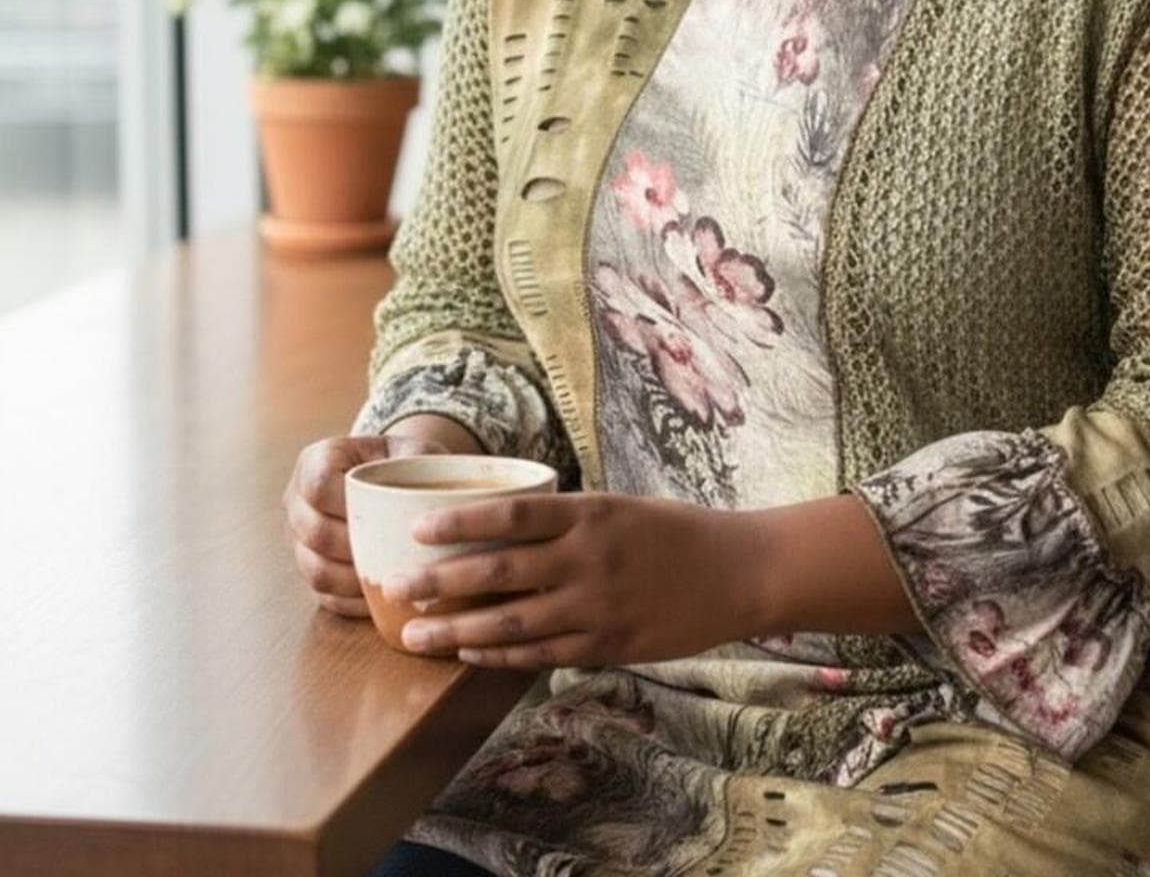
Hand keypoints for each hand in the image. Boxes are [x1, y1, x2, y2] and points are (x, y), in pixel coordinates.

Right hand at [283, 429, 464, 617]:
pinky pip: (325, 596)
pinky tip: (386, 599)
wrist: (399, 479)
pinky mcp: (313, 570)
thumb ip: (424, 464)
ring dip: (355, 582)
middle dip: (357, 549)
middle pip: (314, 533)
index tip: (384, 512)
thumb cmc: (410, 463)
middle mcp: (298, 501)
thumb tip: (440, 502)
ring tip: (394, 580)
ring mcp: (299, 540)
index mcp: (317, 460)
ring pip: (316, 571)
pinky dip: (355, 601)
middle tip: (396, 554)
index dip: (347, 504)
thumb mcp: (419, 452)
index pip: (318, 485)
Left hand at [382, 491, 764, 667]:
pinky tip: (471, 652)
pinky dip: (502, 656)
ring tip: (416, 635)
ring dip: (459, 630)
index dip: (461, 523)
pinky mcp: (609, 645)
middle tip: (398, 589)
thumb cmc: (676, 532)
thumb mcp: (621, 508)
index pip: (512, 514)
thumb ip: (569, 522)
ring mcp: (598, 607)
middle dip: (442, 583)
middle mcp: (589, 559)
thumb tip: (505, 533)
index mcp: (591, 513)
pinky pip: (543, 654)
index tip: (418, 530)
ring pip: (513, 623)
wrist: (737, 572)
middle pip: (500, 573)